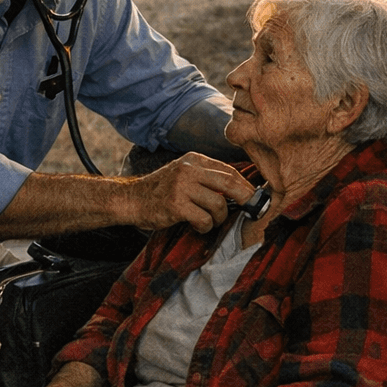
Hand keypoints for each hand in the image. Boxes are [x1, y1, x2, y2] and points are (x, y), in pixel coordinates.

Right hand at [126, 153, 254, 232]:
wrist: (132, 200)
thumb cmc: (161, 191)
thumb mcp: (183, 174)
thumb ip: (206, 177)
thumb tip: (241, 190)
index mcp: (193, 160)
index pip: (228, 170)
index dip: (246, 185)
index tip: (255, 198)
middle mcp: (188, 169)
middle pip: (229, 182)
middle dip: (245, 198)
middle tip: (252, 210)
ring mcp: (181, 186)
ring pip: (219, 203)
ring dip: (219, 218)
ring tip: (209, 221)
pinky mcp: (176, 205)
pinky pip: (204, 219)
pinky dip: (205, 227)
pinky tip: (196, 226)